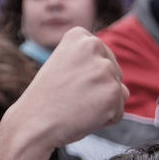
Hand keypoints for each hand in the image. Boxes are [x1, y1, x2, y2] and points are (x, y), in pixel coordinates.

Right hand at [0, 28, 126, 149]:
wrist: (33, 122)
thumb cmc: (46, 100)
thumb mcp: (66, 70)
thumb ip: (95, 70)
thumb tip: (125, 91)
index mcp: (80, 36)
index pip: (102, 59)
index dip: (86, 77)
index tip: (67, 82)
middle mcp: (94, 45)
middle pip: (113, 75)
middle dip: (97, 91)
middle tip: (71, 97)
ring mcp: (105, 69)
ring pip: (117, 94)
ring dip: (101, 106)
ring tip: (77, 106)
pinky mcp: (113, 92)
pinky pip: (118, 112)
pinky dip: (105, 120)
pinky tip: (83, 117)